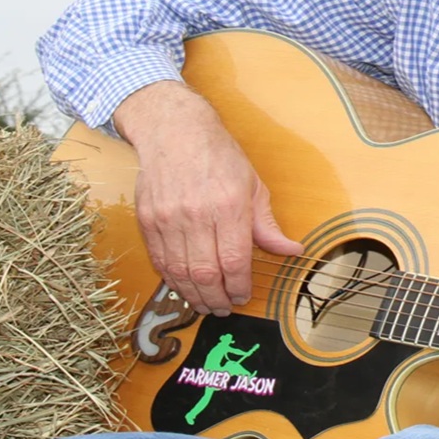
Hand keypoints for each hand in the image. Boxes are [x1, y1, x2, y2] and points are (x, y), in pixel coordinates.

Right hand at [112, 81, 301, 315]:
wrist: (173, 130)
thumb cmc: (218, 155)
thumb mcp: (253, 184)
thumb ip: (268, 224)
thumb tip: (291, 250)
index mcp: (228, 205)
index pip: (234, 261)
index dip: (239, 286)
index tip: (244, 296)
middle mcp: (196, 214)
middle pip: (205, 273)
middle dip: (217, 299)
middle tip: (224, 308)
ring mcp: (167, 218)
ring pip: (180, 272)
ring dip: (194, 295)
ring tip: (206, 304)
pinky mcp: (147, 220)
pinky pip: (160, 260)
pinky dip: (172, 279)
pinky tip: (184, 286)